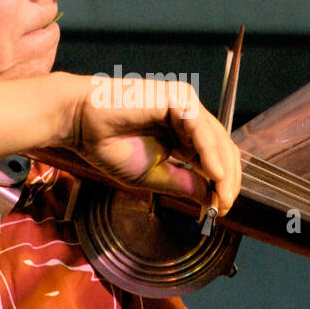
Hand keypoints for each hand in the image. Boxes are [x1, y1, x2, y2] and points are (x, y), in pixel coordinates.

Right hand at [61, 74, 241, 214]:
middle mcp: (187, 119)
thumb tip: (211, 198)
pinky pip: (201, 128)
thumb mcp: (152, 175)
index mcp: (182, 135)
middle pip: (223, 148)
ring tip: (222, 197)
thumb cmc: (108, 145)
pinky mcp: (178, 98)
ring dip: (224, 171)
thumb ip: (183, 183)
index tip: (220, 210)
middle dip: (228, 180)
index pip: (214, 158)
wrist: (81, 124)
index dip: (222, 184)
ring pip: (217, 139)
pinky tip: (215, 175)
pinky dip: (211, 153)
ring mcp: (185, 106)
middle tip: (225, 207)